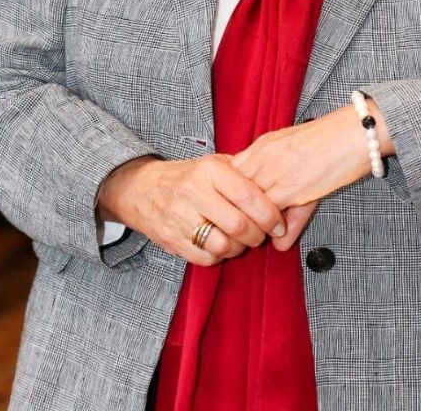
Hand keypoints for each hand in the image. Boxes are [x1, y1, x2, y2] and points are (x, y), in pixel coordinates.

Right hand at [96, 154, 286, 266]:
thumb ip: (242, 172)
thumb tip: (276, 186)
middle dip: (258, 235)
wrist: (142, 189)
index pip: (247, 195)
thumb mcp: (213, 163)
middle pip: (238, 225)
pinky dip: (220, 257)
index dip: (269, 213)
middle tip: (263, 234)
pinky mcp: (171, 240)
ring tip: (242, 241)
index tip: (278, 223)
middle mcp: (194, 193)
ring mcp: (180, 218)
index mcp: (209, 171)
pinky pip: (205, 258)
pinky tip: (222, 246)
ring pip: (223, 245)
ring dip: (240, 248)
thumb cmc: (187, 176)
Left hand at [230, 102, 395, 247]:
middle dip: (232, 214)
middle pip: (231, 191)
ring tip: (257, 239)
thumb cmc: (331, 142)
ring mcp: (275, 171)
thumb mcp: (301, 165)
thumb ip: (288, 198)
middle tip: (240, 231)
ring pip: (245, 205)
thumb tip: (279, 239)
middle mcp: (262, 157)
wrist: (354, 132)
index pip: (228, 173)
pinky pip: (268, 213)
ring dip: (249, 225)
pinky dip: (268, 228)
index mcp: (262, 146)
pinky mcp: (292, 186)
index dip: (227, 196)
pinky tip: (278, 236)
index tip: (233, 212)